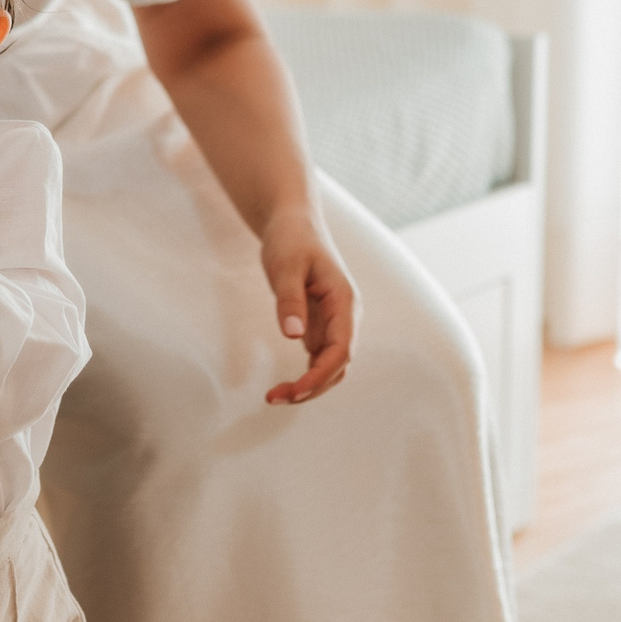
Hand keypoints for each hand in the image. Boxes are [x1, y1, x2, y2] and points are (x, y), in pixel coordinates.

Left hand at [258, 211, 357, 404]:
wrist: (292, 223)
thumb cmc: (291, 239)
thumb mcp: (285, 266)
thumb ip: (289, 300)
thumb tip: (294, 336)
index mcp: (344, 302)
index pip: (342, 350)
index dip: (320, 375)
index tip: (294, 391)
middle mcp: (345, 316)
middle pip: (338, 365)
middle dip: (312, 387)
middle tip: (275, 398)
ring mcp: (334, 322)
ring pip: (330, 366)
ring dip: (308, 386)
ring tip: (275, 396)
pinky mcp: (320, 325)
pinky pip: (319, 358)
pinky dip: (305, 376)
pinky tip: (284, 386)